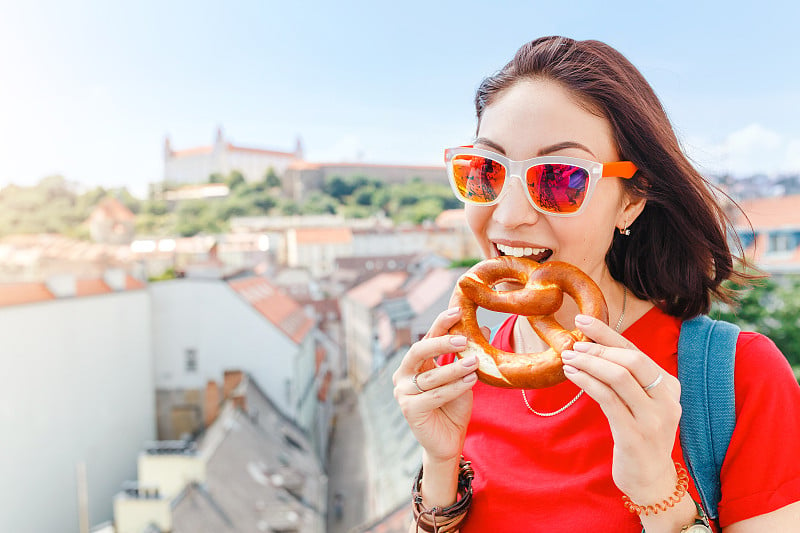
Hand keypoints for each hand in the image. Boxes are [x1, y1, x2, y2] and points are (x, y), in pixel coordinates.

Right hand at [392, 307, 479, 462]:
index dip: (440, 324)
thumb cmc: (454, 407)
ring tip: (475, 361)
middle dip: (441, 343)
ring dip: (455, 368)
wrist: (449, 441)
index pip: (426, 338)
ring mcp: (403, 393)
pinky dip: (455, 387)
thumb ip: (466, 355)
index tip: (457, 310)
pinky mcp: (409, 410)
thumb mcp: (463, 376)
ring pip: (431, 376)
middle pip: (419, 351)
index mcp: (413, 364)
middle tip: (464, 339)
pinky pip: (435, 395)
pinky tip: (471, 381)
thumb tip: (484, 327)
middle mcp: (403, 376)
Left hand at [560, 314, 682, 504]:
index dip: (608, 333)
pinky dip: (587, 382)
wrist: (651, 480)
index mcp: (670, 387)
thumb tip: (592, 346)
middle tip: (572, 345)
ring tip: (568, 358)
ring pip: (618, 377)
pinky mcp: (634, 435)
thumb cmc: (640, 435)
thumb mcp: (641, 404)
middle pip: (631, 360)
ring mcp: (653, 419)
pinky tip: (572, 375)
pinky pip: (607, 399)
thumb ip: (627, 379)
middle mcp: (667, 400)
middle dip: (598, 347)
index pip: (636, 351)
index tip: (583, 320)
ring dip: (589, 363)